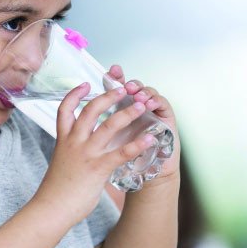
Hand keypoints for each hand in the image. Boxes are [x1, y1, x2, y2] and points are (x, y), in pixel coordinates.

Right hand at [36, 82, 158, 224]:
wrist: (51, 208)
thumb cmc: (56, 190)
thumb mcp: (61, 163)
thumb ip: (71, 152)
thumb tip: (79, 150)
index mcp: (63, 140)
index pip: (65, 109)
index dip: (75, 95)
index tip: (85, 84)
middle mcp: (74, 142)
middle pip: (91, 110)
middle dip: (108, 96)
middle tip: (122, 88)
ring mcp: (86, 154)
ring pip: (109, 126)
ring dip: (127, 113)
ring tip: (141, 105)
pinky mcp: (98, 168)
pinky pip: (121, 152)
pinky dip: (137, 144)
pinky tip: (150, 139)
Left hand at [107, 64, 180, 182]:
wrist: (147, 176)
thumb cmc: (125, 161)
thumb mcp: (106, 143)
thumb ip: (97, 129)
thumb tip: (80, 116)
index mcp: (121, 109)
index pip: (117, 88)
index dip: (115, 77)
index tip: (111, 71)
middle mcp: (137, 107)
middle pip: (133, 86)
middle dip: (129, 82)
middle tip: (125, 85)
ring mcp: (152, 112)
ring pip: (148, 91)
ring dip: (143, 90)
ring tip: (138, 95)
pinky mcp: (166, 119)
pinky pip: (163, 104)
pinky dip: (157, 101)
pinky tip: (150, 103)